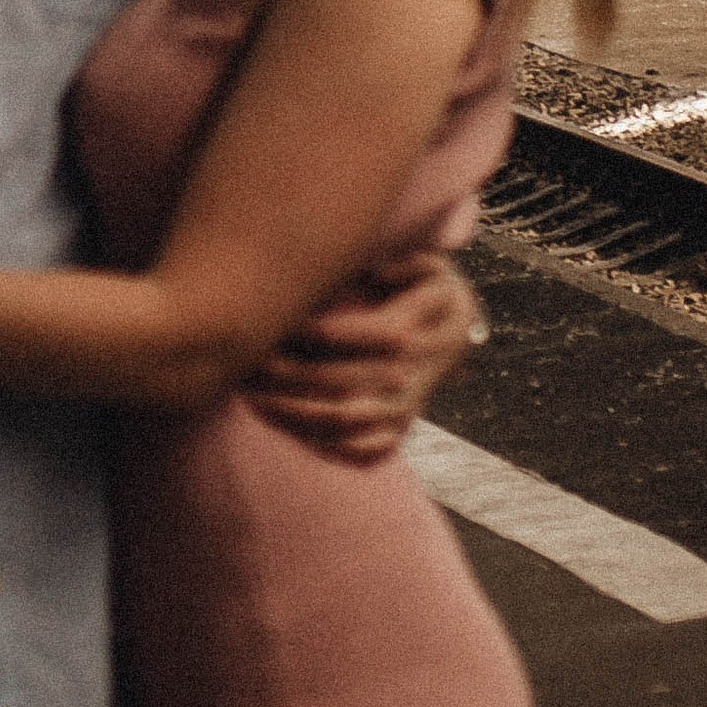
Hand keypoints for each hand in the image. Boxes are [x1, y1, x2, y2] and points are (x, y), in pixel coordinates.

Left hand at [243, 250, 484, 465]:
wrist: (458, 330)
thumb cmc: (428, 286)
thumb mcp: (429, 260)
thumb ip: (401, 259)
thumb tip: (371, 267)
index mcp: (418, 327)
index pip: (359, 334)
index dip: (315, 331)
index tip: (279, 322)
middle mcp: (412, 374)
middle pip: (341, 382)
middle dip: (289, 374)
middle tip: (249, 362)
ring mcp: (405, 408)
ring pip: (341, 420)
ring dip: (292, 412)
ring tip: (251, 397)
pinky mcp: (398, 431)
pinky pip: (354, 447)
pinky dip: (316, 441)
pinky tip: (281, 423)